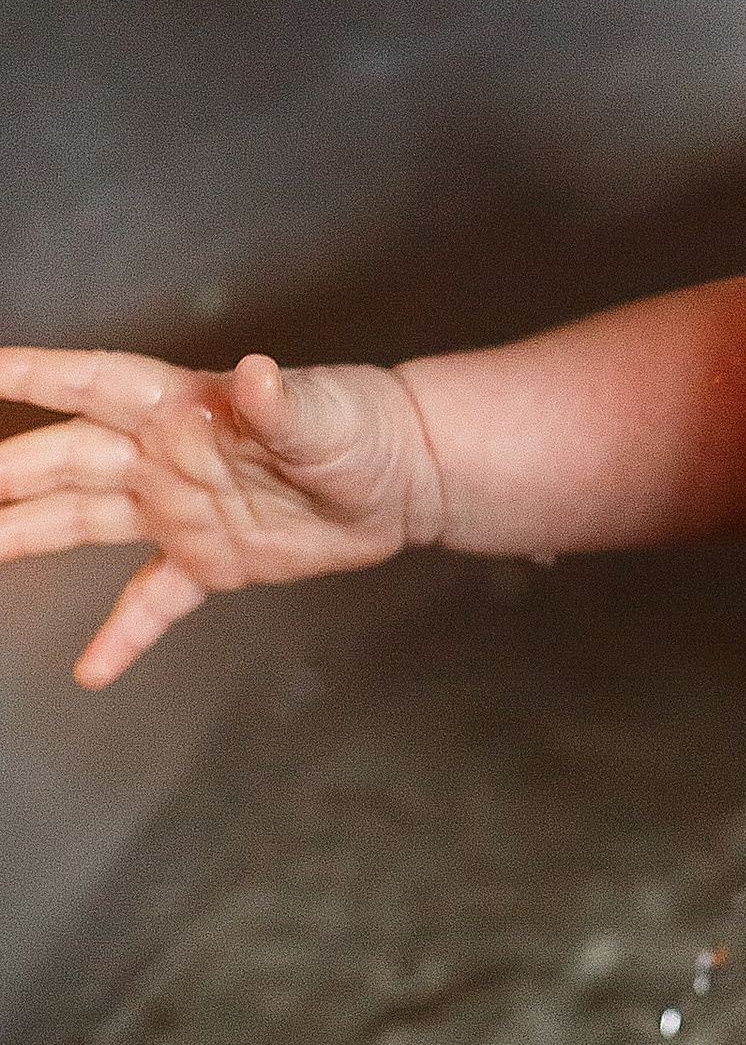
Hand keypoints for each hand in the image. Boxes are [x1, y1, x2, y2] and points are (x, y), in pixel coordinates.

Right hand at [0, 349, 439, 684]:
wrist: (406, 478)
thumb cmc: (364, 427)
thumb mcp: (325, 416)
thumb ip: (282, 404)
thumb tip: (258, 375)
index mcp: (184, 407)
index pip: (92, 384)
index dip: (32, 374)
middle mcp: (165, 455)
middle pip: (65, 460)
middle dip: (5, 472)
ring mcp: (181, 509)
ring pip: (82, 522)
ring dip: (24, 537)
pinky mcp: (210, 560)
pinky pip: (152, 601)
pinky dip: (122, 635)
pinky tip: (90, 671)